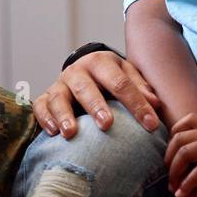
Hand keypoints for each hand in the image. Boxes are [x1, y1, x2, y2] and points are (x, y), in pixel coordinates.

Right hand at [32, 51, 161, 138]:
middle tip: (106, 125)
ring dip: (64, 115)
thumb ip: (140, 88)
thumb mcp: (127, 75)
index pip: (121, 83)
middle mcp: (77, 71)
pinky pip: (41, 106)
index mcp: (101, 62)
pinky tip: (53, 133)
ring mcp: (60, 84)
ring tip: (71, 133)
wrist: (84, 70)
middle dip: (96, 106)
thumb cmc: (110, 77)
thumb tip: (156, 104)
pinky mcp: (46, 97)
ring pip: (59, 97)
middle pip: (86, 87)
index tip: (151, 125)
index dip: (137, 104)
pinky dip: (45, 118)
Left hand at [166, 114, 196, 195]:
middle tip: (170, 175)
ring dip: (174, 171)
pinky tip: (183, 193)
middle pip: (178, 138)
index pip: (186, 121)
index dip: (174, 135)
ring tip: (173, 187)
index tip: (173, 152)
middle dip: (168, 157)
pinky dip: (188, 182)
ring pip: (184, 152)